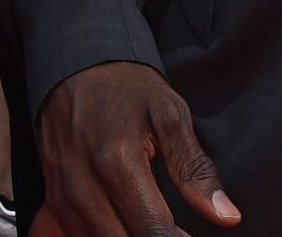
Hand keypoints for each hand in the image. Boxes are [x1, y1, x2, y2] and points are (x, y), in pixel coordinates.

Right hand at [39, 61, 239, 236]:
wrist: (75, 61)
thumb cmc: (127, 86)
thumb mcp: (170, 115)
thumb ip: (195, 170)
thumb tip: (228, 217)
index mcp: (117, 163)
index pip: (153, 233)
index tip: (193, 236)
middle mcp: (83, 184)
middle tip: (179, 231)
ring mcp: (62, 193)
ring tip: (156, 226)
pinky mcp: (53, 197)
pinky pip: (79, 236)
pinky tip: (129, 226)